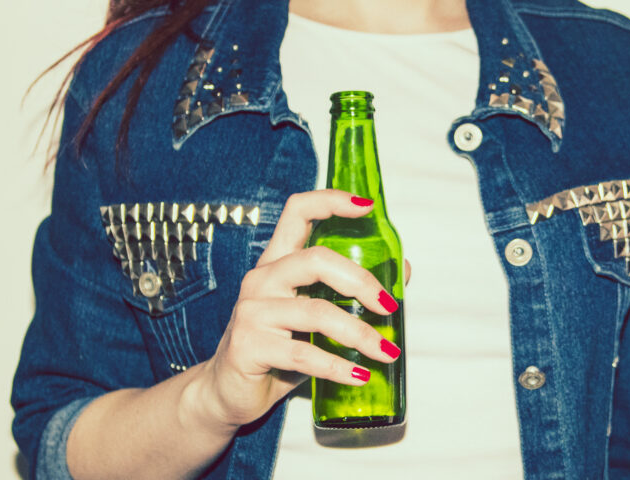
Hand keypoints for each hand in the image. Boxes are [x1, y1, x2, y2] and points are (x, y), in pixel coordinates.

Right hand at [184, 190, 405, 430]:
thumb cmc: (277, 349)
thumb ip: (348, 293)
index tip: (367, 207)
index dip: (331, 201)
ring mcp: (252, 312)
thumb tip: (401, 272)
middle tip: (389, 306)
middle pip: (315, 260)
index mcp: (277, 262)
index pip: (298, 212)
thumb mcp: (313, 316)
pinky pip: (304, 354)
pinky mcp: (248, 346)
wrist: (228, 392)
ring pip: (316, 312)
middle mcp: (261, 279)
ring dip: (359, 334)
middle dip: (360, 281)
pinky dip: (337, 366)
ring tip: (386, 352)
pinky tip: (358, 375)